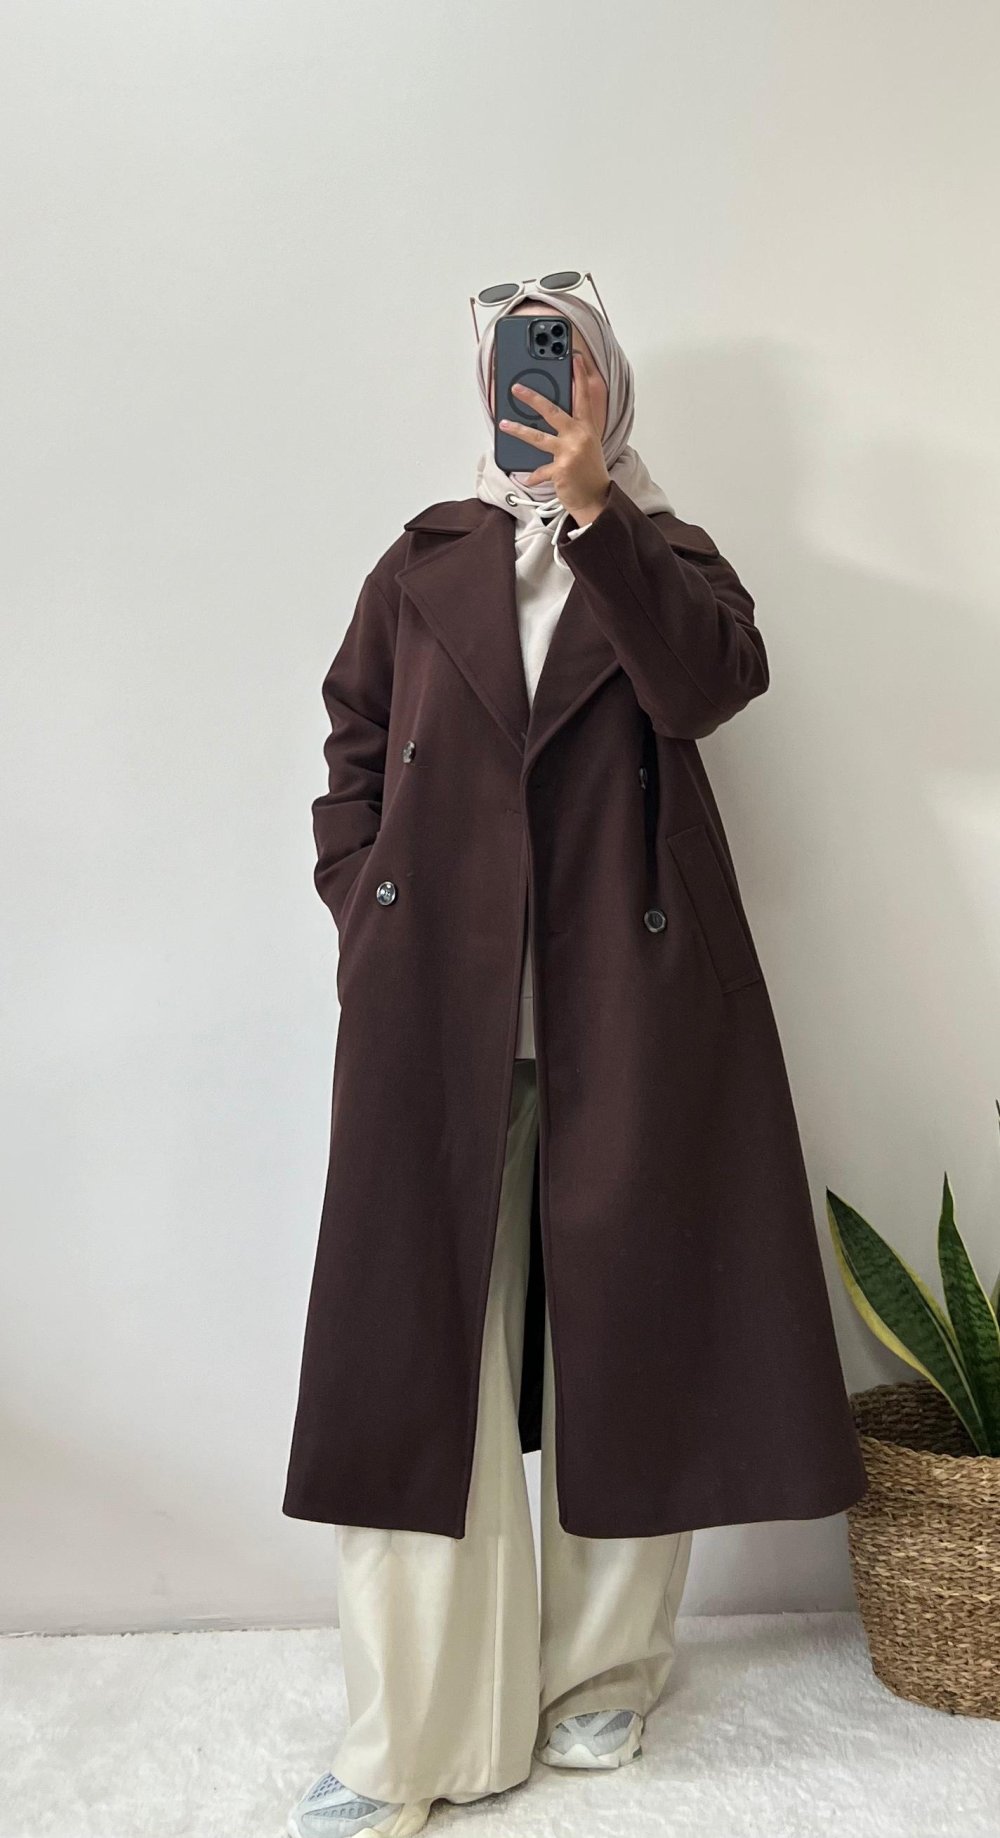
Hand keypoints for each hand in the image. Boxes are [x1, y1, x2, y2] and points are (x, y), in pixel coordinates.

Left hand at [499, 352, 611, 525]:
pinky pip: (539, 470)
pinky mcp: (561, 470)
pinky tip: (527, 478)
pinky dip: (533, 475)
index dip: (579, 377)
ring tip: (504, 424)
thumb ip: (573, 430)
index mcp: (587, 428)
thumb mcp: (587, 445)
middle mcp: (579, 437)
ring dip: (518, 430)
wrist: (596, 499)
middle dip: (533, 398)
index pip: (583, 397)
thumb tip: (550, 416)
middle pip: (552, 411)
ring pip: (538, 437)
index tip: (575, 358)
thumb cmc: (589, 472)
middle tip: (516, 388)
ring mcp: (570, 453)